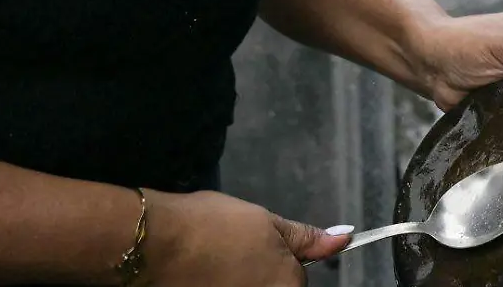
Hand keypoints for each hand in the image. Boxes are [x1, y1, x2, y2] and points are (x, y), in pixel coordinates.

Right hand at [144, 190, 349, 285]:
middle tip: (232, 252)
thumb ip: (306, 238)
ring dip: (237, 277)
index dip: (279, 257)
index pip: (298, 277)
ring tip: (214, 261)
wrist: (158, 242)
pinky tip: (202, 271)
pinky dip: (217, 281)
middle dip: (258, 273)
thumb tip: (345, 238)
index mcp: (288, 286)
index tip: (255, 244)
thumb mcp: (266, 222)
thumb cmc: (215, 226)